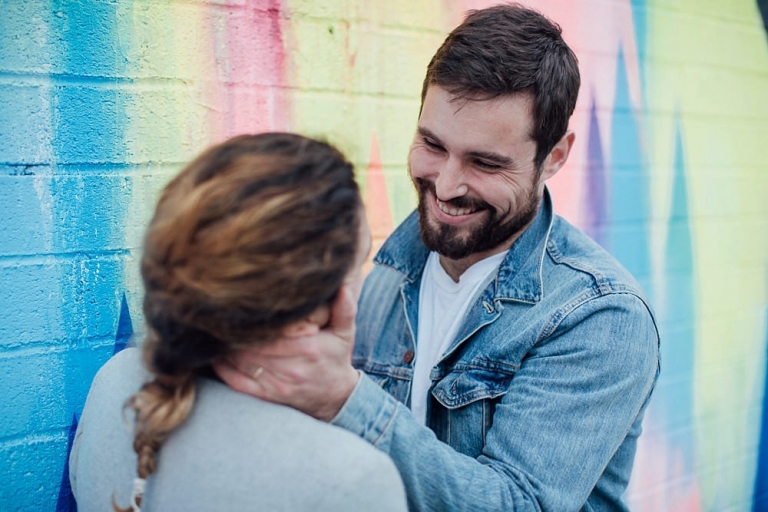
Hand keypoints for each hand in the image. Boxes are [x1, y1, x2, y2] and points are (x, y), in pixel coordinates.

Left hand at [213, 286, 359, 421]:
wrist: (336, 397)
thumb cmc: (336, 359)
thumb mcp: (345, 333)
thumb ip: (345, 309)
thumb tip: (344, 286)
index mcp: (307, 349)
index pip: (270, 333)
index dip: (252, 322)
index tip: (239, 306)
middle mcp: (291, 368)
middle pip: (252, 347)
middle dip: (235, 333)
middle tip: (218, 316)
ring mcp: (277, 385)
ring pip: (241, 363)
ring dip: (226, 348)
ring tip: (215, 332)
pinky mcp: (268, 396)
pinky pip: (238, 383)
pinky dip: (223, 370)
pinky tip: (216, 356)